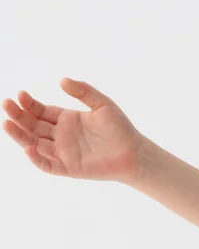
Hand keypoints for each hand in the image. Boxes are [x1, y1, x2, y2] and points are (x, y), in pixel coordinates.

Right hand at [2, 78, 143, 181]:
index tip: (20, 94)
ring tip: (6, 123)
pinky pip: (49, 166)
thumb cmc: (121, 129)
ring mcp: (64, 153)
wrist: (135, 153)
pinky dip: (37, 160)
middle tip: (7, 104)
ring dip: (20, 135)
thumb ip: (83, 91)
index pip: (39, 111)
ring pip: (35, 145)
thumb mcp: (101, 103)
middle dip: (18, 116)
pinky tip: (28, 149)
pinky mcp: (70, 168)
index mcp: (66, 119)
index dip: (28, 104)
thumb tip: (62, 81)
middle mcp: (61, 136)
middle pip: (32, 126)